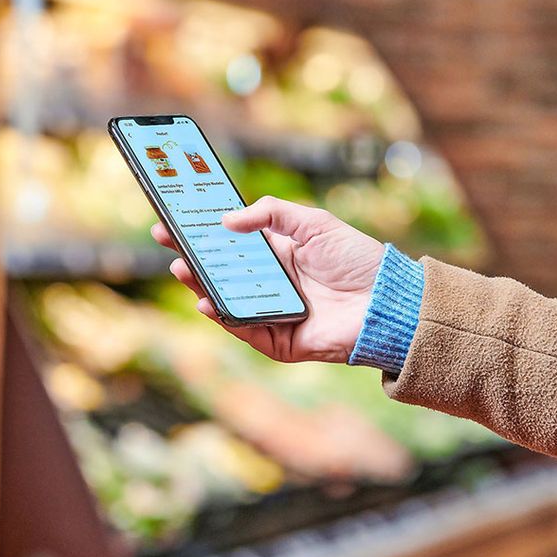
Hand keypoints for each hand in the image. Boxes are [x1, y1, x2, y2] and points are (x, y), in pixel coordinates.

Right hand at [152, 196, 385, 363]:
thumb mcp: (313, 223)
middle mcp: (270, 286)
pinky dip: (224, 317)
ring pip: (227, 301)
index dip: (203, 234)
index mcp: (277, 256)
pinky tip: (207, 301)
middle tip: (168, 243)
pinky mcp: (279, 341)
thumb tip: (227, 221)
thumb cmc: (356, 259)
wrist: (388, 301)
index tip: (176, 221)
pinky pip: (244, 329)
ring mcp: (272, 314)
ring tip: (181, 268)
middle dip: (193, 258)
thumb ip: (271, 215)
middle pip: (222, 274)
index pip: (231, 245)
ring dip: (200, 286)